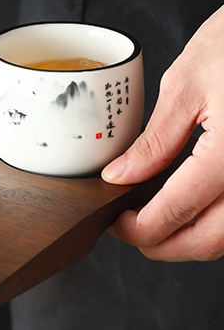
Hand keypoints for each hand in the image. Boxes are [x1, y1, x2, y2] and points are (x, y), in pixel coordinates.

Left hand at [104, 5, 223, 261]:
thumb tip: (120, 177)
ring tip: (157, 220)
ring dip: (195, 238)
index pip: (178, 211)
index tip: (115, 224)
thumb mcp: (185, 84)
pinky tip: (195, 207)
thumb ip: (155, 141)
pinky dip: (220, 221)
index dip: (140, 228)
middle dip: (166, 245)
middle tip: (132, 231)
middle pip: (211, 239)